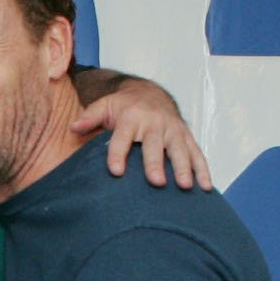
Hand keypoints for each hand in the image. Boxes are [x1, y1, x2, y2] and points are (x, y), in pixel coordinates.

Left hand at [76, 77, 211, 190]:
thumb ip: (90, 117)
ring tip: (185, 186)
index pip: (122, 138)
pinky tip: (205, 187)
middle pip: (155, 146)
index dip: (118, 154)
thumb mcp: (104, 105)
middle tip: (157, 182)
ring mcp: (173, 130)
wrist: (150, 93)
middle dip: (156, 164)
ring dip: (184, 168)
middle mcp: (154, 123)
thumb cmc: (123, 106)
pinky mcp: (186, 137)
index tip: (116, 171)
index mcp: (131, 118)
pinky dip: (202, 169)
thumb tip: (74, 127)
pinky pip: (197, 153)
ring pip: (180, 150)